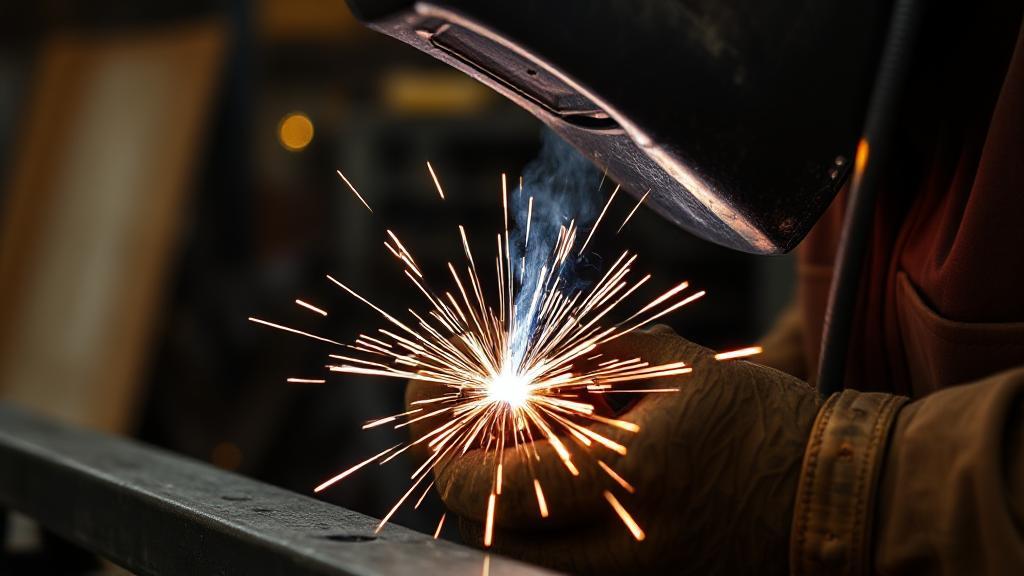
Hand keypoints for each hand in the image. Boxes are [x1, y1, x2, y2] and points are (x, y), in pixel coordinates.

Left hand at [406, 327, 819, 573]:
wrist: (839, 502)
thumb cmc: (762, 423)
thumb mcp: (675, 368)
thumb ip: (589, 358)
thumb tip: (521, 355)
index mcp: (626, 476)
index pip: (490, 487)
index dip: (446, 450)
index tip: (437, 413)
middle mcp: (619, 545)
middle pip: (490, 529)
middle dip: (465, 475)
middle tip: (465, 430)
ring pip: (520, 551)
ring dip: (501, 500)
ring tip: (512, 449)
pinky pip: (562, 563)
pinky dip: (540, 524)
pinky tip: (555, 479)